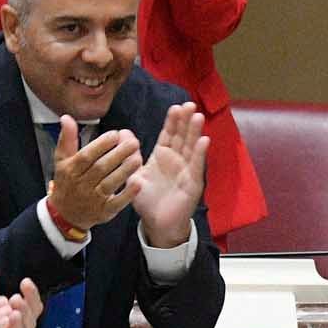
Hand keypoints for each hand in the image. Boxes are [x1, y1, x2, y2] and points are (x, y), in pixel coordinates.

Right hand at [47, 118, 142, 231]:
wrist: (65, 215)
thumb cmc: (67, 182)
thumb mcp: (62, 161)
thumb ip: (67, 139)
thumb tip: (67, 118)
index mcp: (71, 170)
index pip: (86, 156)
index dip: (101, 144)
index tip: (116, 134)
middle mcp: (81, 185)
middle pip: (100, 168)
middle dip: (118, 154)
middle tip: (133, 142)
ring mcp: (93, 199)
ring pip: (110, 183)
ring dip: (125, 170)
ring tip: (138, 157)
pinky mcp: (104, 212)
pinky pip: (117, 203)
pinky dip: (128, 194)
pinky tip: (139, 183)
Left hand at [127, 103, 208, 247]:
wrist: (156, 223)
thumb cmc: (146, 200)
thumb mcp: (134, 175)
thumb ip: (130, 155)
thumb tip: (123, 132)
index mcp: (162, 156)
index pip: (169, 134)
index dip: (173, 121)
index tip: (176, 106)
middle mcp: (176, 160)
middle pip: (182, 137)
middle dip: (186, 121)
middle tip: (189, 104)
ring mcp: (186, 170)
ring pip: (191, 147)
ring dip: (195, 132)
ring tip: (198, 116)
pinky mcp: (192, 183)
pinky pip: (196, 166)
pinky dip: (200, 153)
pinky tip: (204, 140)